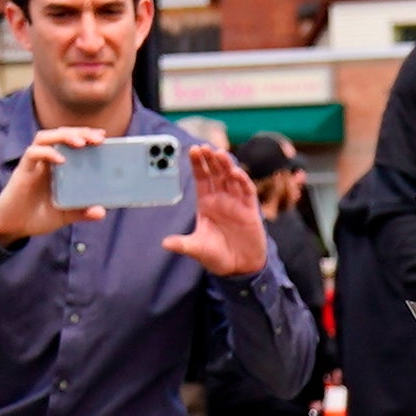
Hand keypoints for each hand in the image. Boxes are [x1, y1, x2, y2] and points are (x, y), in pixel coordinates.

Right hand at [0, 126, 103, 242]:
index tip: (103, 137)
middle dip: (80, 132)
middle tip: (99, 138)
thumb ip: (82, 212)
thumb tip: (101, 212)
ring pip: (45, 137)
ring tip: (81, 142)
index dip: (85, 136)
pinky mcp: (22, 171)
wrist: (12, 227)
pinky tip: (61, 159)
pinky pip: (32, 154)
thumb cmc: (37, 216)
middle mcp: (45, 160)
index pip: (70, 141)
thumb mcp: (65, 215)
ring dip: (64, 136)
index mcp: (56, 166)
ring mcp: (33, 164)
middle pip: (60, 134)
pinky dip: (47, 153)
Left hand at [167, 132, 268, 277]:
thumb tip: (165, 243)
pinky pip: (247, 191)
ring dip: (226, 165)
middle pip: (216, 174)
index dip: (198, 165)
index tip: (193, 150)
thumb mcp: (197, 249)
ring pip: (232, 178)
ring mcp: (237, 203)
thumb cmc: (217, 256)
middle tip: (205, 147)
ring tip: (219, 153)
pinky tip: (235, 173)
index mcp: (207, 203)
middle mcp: (221, 200)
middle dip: (211, 160)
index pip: (202, 179)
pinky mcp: (250, 211)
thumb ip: (183, 244)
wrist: (239, 268)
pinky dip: (242, 181)